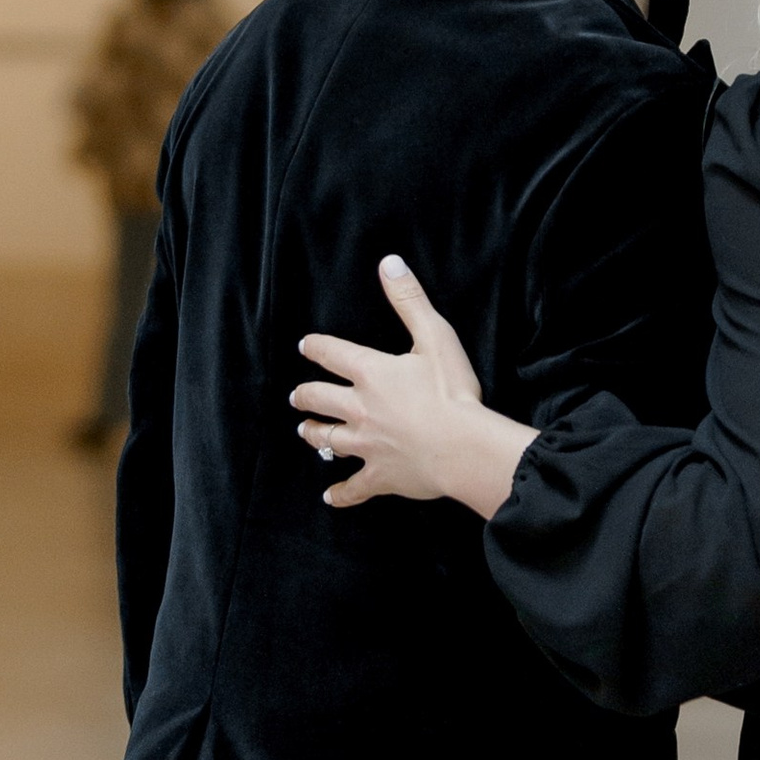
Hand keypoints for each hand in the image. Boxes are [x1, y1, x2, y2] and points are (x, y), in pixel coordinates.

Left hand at [292, 258, 534, 520]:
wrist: (462, 446)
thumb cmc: (452, 391)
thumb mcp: (435, 335)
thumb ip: (409, 299)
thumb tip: (389, 263)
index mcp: (372, 374)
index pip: (333, 354)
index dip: (317, 348)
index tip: (305, 345)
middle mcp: (361, 409)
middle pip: (320, 400)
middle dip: (305, 396)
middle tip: (297, 395)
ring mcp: (368, 445)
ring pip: (329, 440)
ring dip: (314, 434)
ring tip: (305, 430)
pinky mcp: (381, 475)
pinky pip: (354, 487)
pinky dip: (341, 492)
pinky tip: (331, 496)